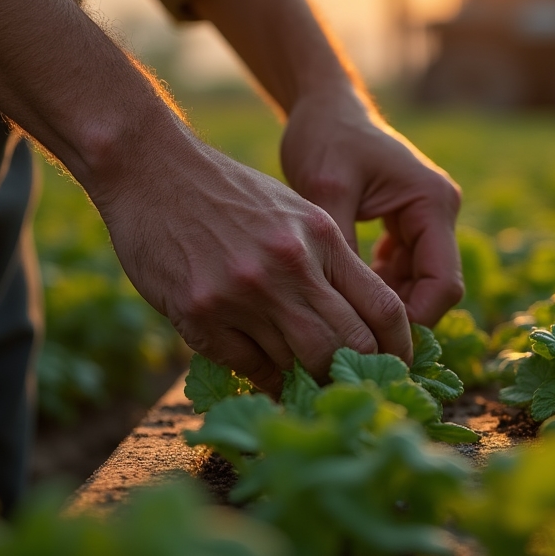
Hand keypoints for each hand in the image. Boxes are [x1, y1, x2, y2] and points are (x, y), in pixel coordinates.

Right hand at [91, 124, 413, 394]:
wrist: (154, 170)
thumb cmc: (231, 193)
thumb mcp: (296, 212)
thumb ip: (328, 264)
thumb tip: (360, 326)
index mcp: (321, 237)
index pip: (384, 308)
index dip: (400, 346)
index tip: (398, 364)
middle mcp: (289, 266)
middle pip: (349, 345)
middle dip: (358, 372)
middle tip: (355, 385)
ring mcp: (243, 293)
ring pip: (300, 363)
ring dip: (309, 378)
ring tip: (311, 383)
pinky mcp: (200, 315)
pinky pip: (250, 367)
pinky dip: (266, 377)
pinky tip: (268, 372)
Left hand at [279, 90, 463, 326]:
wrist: (324, 107)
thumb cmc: (325, 138)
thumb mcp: (327, 192)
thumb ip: (341, 249)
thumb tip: (341, 310)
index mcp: (433, 203)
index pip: (442, 283)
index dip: (414, 320)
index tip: (371, 341)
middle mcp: (439, 213)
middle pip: (434, 288)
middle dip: (399, 318)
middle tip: (353, 342)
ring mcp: (425, 219)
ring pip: (417, 284)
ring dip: (386, 305)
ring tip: (344, 320)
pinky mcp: (406, 224)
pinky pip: (401, 270)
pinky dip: (378, 287)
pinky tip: (344, 293)